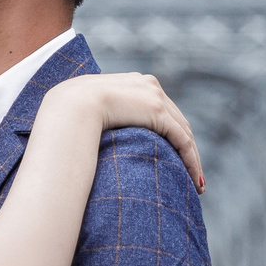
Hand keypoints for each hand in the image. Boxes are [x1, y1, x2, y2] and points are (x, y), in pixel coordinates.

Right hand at [59, 73, 204, 191]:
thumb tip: (93, 134)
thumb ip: (99, 117)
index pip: (160, 109)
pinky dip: (191, 161)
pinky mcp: (158, 112)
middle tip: (191, 173)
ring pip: (183, 132)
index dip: (170, 133)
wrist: (70, 106)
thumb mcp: (87, 110)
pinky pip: (182, 140)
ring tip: (196, 183)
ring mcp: (155, 96)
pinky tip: (195, 180)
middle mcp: (149, 85)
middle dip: (186, 148)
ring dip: (192, 159)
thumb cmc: (69, 114)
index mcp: (134, 82)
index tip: (172, 154)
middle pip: (177, 120)